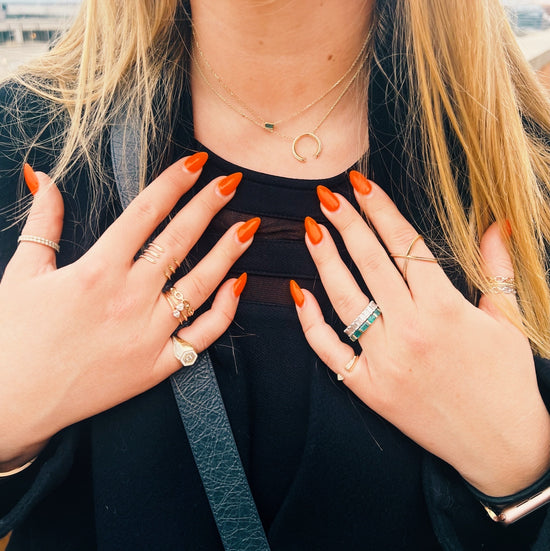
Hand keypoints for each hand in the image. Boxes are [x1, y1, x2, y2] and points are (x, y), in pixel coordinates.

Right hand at [0, 155, 256, 468]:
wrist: (10, 403)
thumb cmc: (13, 336)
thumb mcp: (21, 272)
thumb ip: (42, 222)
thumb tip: (42, 176)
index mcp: (96, 270)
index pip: (146, 213)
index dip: (174, 183)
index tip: (196, 163)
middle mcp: (128, 298)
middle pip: (179, 241)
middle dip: (209, 206)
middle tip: (231, 183)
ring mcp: (147, 334)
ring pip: (201, 285)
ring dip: (227, 253)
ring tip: (248, 228)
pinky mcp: (157, 366)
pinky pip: (203, 335)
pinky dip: (225, 310)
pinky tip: (237, 285)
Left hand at [293, 172, 549, 496]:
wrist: (502, 446)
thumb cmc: (507, 380)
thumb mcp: (509, 321)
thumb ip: (497, 269)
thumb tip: (496, 224)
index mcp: (446, 308)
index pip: (404, 245)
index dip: (381, 210)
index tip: (360, 184)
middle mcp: (411, 329)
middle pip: (370, 263)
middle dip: (347, 223)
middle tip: (327, 195)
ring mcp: (385, 360)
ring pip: (345, 298)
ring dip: (324, 260)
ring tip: (311, 230)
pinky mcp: (368, 387)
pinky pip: (329, 349)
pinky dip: (310, 321)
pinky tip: (299, 292)